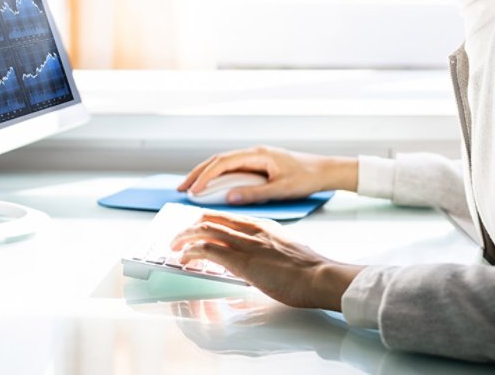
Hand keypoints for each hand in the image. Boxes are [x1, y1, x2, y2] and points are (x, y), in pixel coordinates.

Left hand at [171, 212, 361, 309]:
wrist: (319, 276)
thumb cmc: (308, 270)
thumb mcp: (284, 252)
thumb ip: (266, 253)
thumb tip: (254, 267)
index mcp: (261, 225)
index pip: (225, 217)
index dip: (206, 223)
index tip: (196, 231)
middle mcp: (250, 228)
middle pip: (210, 219)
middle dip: (189, 228)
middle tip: (178, 239)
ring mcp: (245, 242)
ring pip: (204, 230)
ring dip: (184, 238)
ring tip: (175, 248)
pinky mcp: (241, 260)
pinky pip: (207, 249)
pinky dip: (191, 252)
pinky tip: (185, 258)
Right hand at [177, 146, 357, 204]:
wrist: (325, 170)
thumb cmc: (307, 178)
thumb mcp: (280, 189)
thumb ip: (253, 193)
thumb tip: (228, 197)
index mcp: (258, 155)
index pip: (223, 163)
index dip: (205, 176)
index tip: (193, 190)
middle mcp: (254, 152)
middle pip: (218, 160)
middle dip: (197, 173)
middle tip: (181, 188)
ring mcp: (255, 156)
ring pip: (223, 162)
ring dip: (205, 173)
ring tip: (190, 187)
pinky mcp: (259, 162)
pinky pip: (232, 166)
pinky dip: (218, 175)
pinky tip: (212, 185)